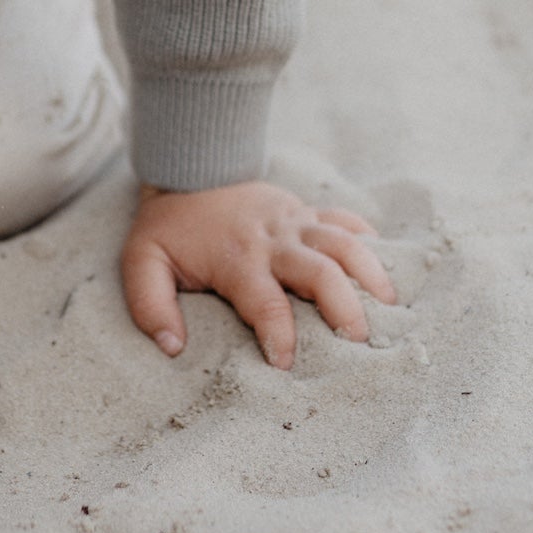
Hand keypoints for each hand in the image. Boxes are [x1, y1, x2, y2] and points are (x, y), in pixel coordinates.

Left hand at [121, 181, 395, 369]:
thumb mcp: (141, 262)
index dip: (278, 336)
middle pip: (322, 273)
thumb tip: (172, 346)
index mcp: (237, 258)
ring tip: (390, 310)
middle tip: (360, 344)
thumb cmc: (168, 227)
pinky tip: (388, 267)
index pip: (265, 302)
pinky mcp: (306, 210)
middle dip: (346, 310)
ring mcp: (295, 221)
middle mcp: (274, 239)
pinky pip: (346, 220)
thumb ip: (150, 305)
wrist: (187, 167)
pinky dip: (370, 241)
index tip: (285, 365)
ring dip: (371, 275)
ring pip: (345, 244)